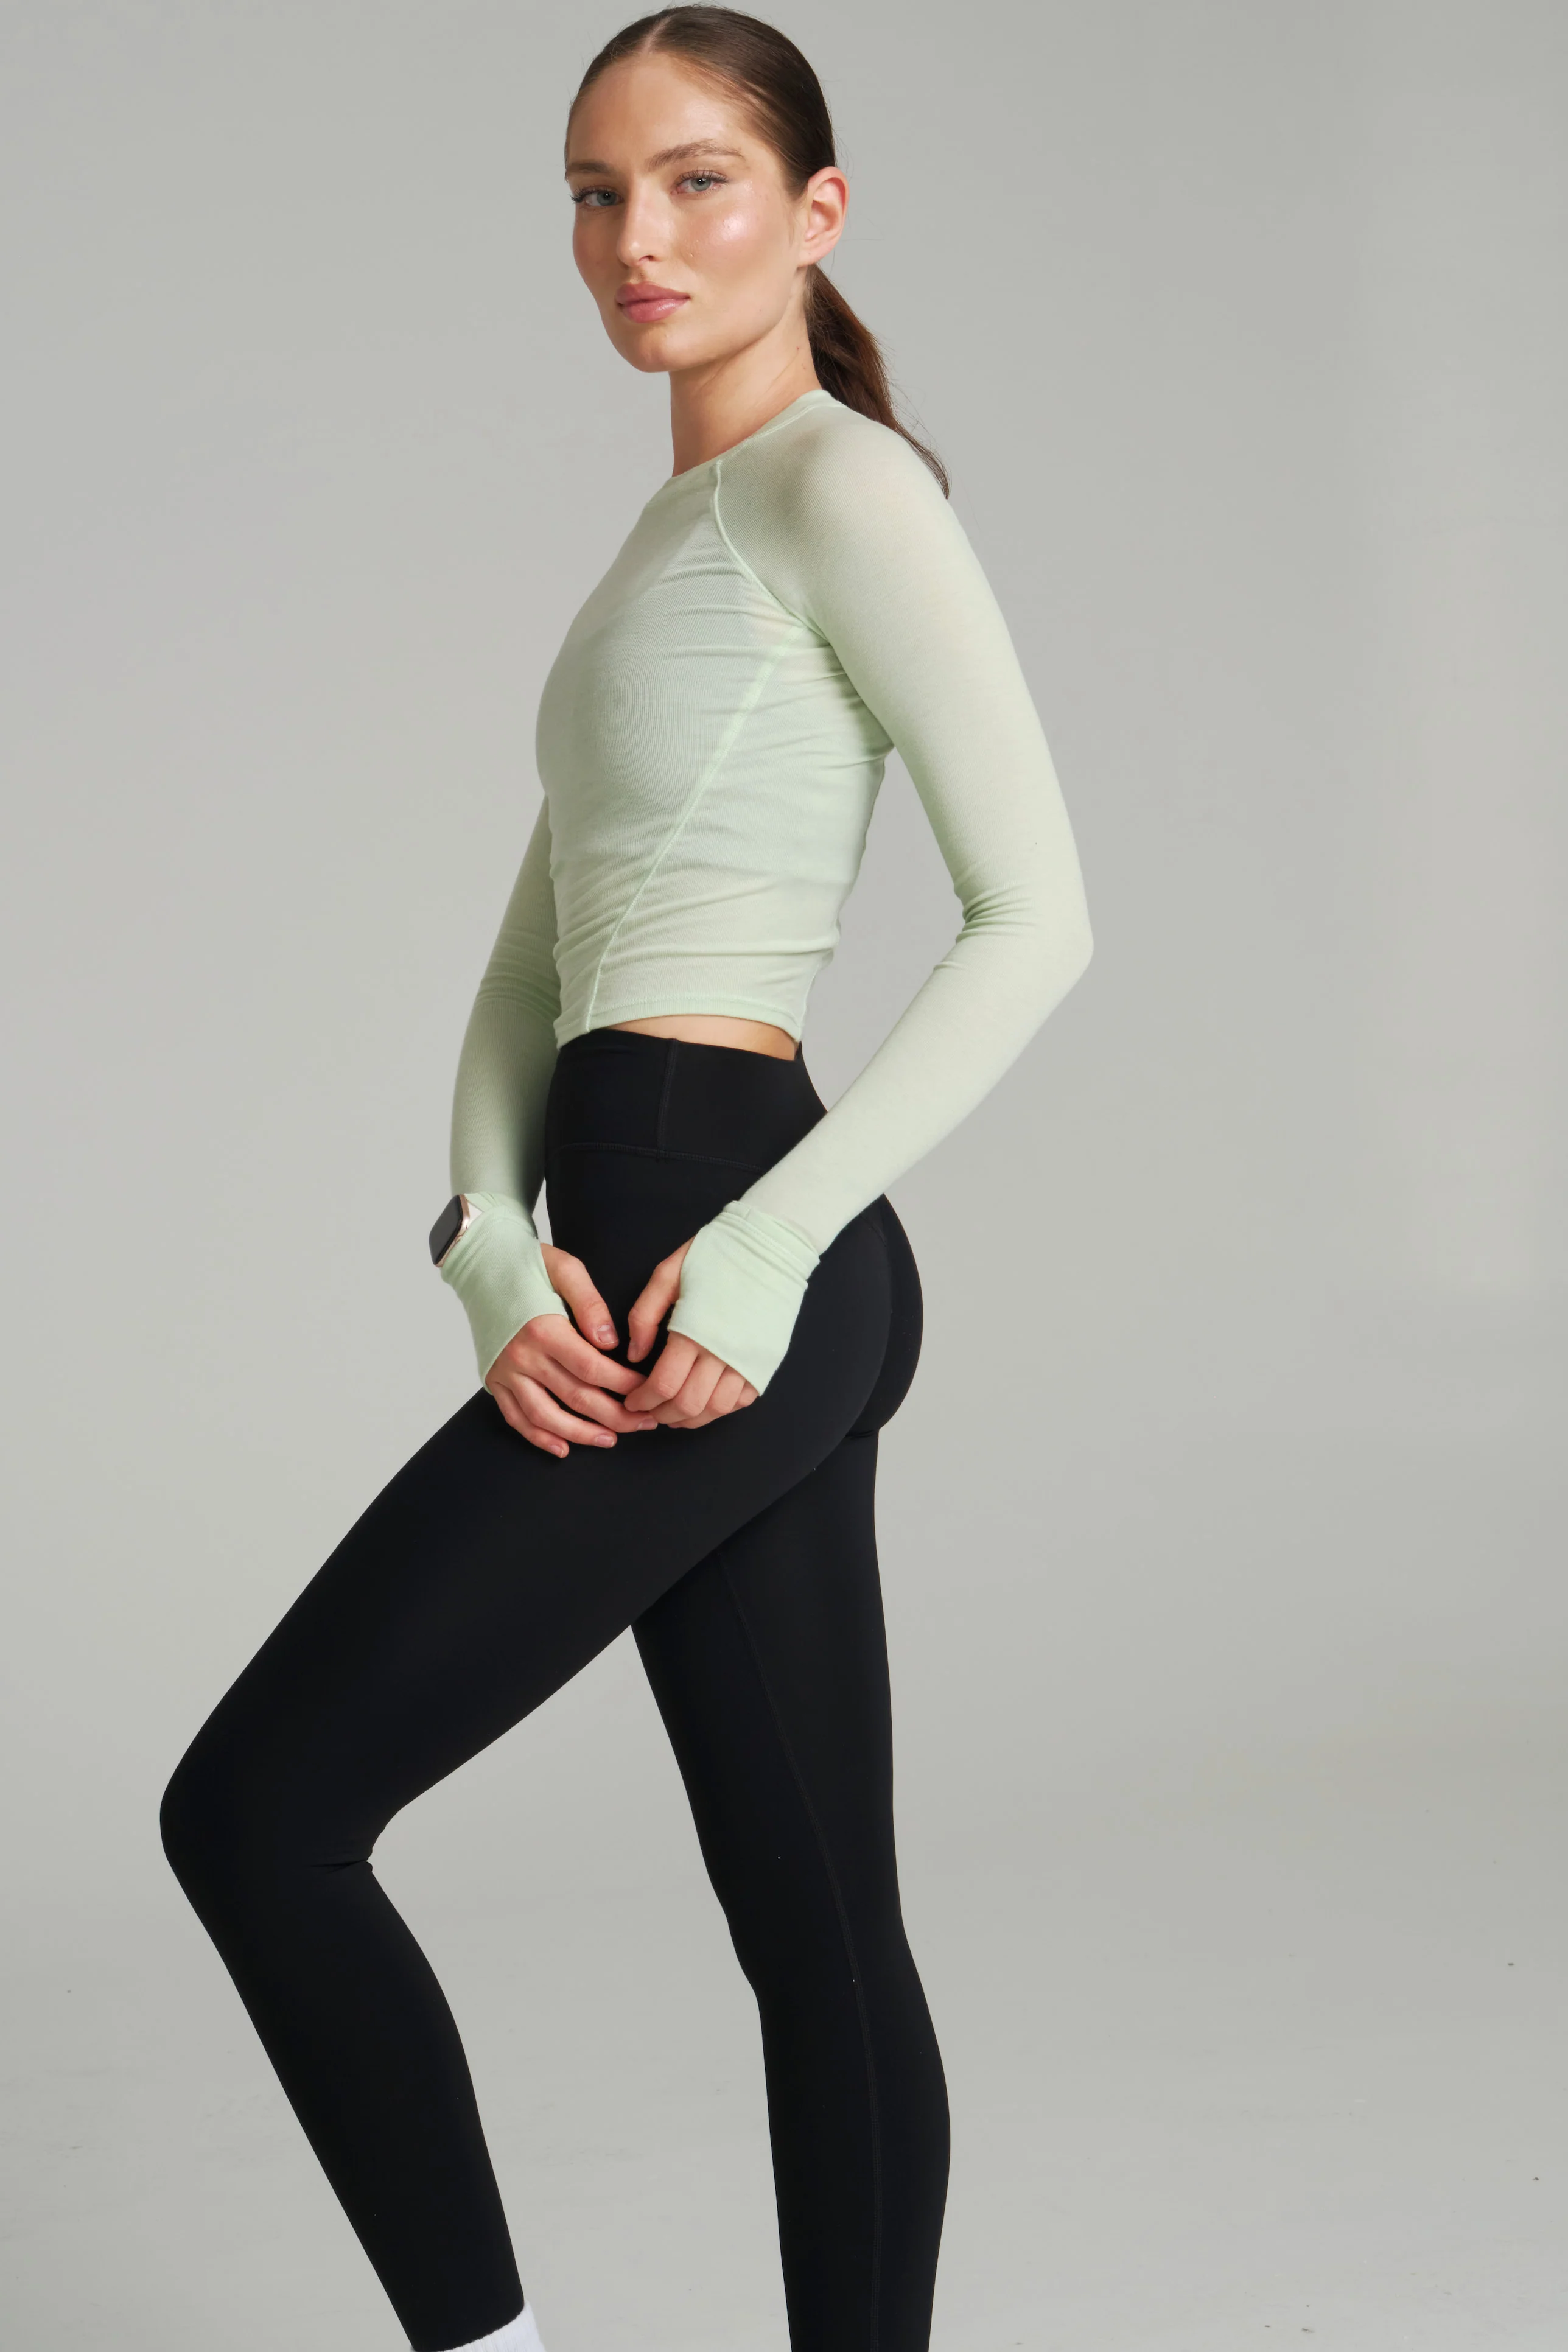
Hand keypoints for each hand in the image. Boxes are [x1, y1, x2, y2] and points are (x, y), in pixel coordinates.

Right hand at [484, 1244, 661, 1458]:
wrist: (480, 1263)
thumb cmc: (527, 1262)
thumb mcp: (565, 1267)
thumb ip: (591, 1303)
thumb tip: (610, 1342)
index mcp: (544, 1329)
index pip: (592, 1369)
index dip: (624, 1385)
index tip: (647, 1391)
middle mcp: (523, 1356)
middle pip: (575, 1397)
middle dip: (615, 1416)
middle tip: (643, 1424)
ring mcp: (505, 1371)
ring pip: (546, 1416)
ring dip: (580, 1434)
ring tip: (610, 1440)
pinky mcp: (494, 1379)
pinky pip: (515, 1417)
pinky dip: (538, 1437)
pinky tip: (563, 1447)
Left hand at [620, 1237, 759, 1429]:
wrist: (771, 1244)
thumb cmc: (715, 1254)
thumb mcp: (667, 1274)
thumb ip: (643, 1316)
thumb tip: (635, 1356)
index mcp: (695, 1330)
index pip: (663, 1385)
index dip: (642, 1400)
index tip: (631, 1401)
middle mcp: (724, 1352)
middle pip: (689, 1404)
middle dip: (662, 1415)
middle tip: (648, 1412)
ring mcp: (749, 1360)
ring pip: (717, 1409)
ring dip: (690, 1419)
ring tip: (673, 1414)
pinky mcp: (767, 1361)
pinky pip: (743, 1400)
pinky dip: (720, 1409)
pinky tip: (704, 1403)